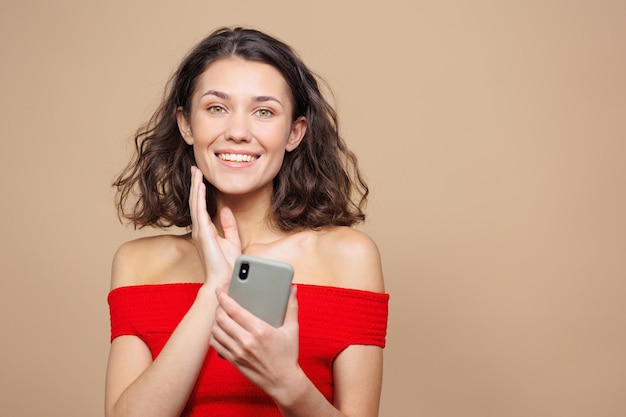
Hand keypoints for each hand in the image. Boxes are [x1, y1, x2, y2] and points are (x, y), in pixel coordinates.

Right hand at [189, 166, 240, 288]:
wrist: (224, 280)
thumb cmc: (227, 265)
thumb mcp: (232, 240)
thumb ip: (228, 225)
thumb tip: (226, 209)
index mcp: (206, 231)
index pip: (201, 206)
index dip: (200, 191)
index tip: (200, 178)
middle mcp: (200, 229)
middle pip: (195, 202)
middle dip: (195, 184)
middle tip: (195, 168)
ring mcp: (200, 231)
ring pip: (195, 203)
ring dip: (196, 186)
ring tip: (196, 172)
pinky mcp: (203, 233)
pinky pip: (199, 211)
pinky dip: (199, 197)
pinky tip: (200, 186)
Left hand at [210, 286, 301, 397]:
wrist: (283, 381)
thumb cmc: (288, 355)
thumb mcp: (292, 329)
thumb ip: (291, 306)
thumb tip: (292, 289)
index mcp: (260, 330)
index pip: (234, 310)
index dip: (223, 298)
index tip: (220, 291)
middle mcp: (246, 341)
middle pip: (221, 319)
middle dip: (218, 307)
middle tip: (222, 303)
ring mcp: (238, 352)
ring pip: (216, 331)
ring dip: (215, 321)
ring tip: (220, 316)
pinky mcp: (233, 361)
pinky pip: (216, 345)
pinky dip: (214, 335)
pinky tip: (220, 331)